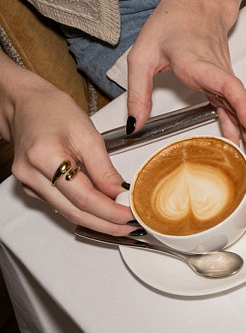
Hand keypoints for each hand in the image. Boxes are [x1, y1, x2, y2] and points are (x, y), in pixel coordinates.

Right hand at [0, 63, 134, 233]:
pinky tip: (104, 213)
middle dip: (107, 224)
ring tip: (124, 223)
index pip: (83, 197)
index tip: (132, 216)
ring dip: (98, 221)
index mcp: (44, 157)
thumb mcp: (88, 134)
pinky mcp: (32, 187)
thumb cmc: (52, 110)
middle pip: (74, 212)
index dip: (110, 211)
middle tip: (133, 227)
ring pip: (68, 213)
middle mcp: (30, 175)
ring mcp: (28, 184)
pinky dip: (85, 211)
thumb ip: (104, 168)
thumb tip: (122, 193)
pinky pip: (62, 205)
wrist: (25, 105)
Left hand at [125, 0, 245, 176]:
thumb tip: (134, 125)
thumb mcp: (142, 55)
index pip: (227, 85)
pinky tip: (241, 151)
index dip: (240, 105)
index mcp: (200, 63)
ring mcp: (225, 80)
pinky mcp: (224, 85)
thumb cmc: (172, 23)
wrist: (196, 4)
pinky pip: (237, 111)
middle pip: (245, 107)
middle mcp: (219, 74)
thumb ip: (137, 91)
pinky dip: (242, 131)